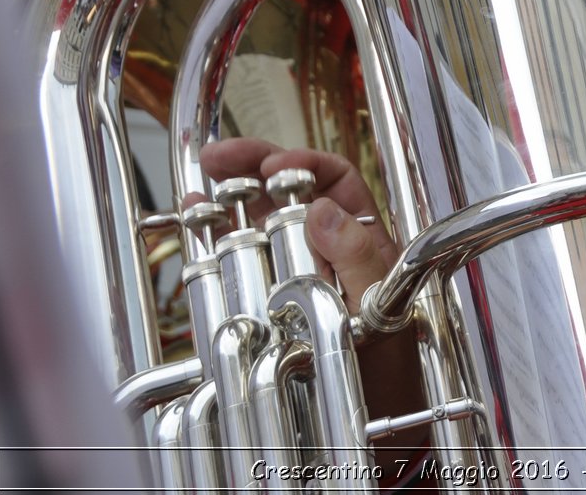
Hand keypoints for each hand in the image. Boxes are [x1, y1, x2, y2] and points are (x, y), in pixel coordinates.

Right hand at [195, 138, 427, 469]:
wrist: (369, 427)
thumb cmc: (389, 371)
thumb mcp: (385, 309)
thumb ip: (363, 259)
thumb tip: (322, 211)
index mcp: (363, 242)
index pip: (337, 182)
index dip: (306, 164)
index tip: (277, 165)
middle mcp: (325, 252)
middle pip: (289, 193)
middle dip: (255, 166)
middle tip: (220, 157)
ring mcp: (291, 275)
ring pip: (258, 222)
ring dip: (229, 197)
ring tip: (202, 185)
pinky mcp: (262, 302)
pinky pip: (238, 261)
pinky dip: (214, 240)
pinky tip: (195, 229)